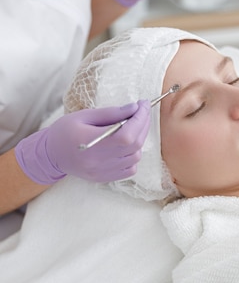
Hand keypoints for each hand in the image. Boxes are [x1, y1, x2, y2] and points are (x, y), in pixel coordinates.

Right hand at [15, 101, 150, 184]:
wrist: (51, 155)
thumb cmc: (65, 131)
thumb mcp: (83, 115)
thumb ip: (110, 113)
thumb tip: (134, 108)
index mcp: (89, 141)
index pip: (126, 135)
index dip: (140, 119)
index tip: (143, 104)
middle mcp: (97, 160)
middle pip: (134, 145)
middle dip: (143, 125)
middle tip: (141, 112)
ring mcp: (102, 172)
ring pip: (135, 157)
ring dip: (139, 140)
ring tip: (132, 127)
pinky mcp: (104, 178)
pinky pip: (130, 169)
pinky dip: (133, 155)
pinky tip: (125, 145)